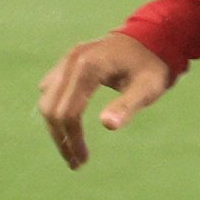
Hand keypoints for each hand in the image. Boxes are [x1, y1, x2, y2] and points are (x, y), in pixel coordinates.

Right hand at [37, 31, 173, 169]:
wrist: (152, 37)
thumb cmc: (152, 66)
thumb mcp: (147, 88)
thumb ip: (127, 106)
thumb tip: (107, 125)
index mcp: (88, 67)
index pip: (68, 111)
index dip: (73, 140)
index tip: (83, 161)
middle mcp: (71, 61)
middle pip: (51, 108)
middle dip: (61, 138)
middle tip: (76, 163)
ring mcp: (66, 60)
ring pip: (47, 100)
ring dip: (55, 128)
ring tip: (71, 149)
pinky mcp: (67, 62)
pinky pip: (51, 90)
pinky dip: (56, 110)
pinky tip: (69, 127)